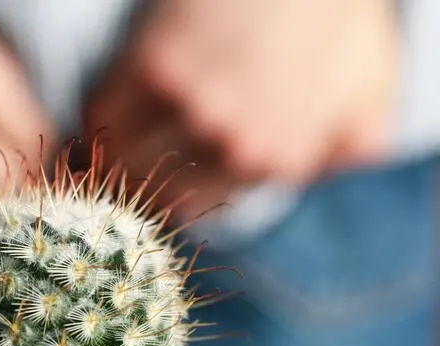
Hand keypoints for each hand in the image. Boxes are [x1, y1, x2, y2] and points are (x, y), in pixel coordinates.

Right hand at [84, 0, 399, 218]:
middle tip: (109, 178)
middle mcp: (232, 145)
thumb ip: (353, 147)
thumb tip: (322, 172)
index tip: (144, 192)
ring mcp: (191, 107)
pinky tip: (97, 116)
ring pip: (121, 157)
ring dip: (103, 159)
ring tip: (94, 155)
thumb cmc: (340, 18)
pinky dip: (94, 117)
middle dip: (125, 188)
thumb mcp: (370, 91)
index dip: (160, 201)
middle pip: (152, 192)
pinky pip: (103, 110)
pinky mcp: (156, 65)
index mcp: (275, 162)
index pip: (193, 207)